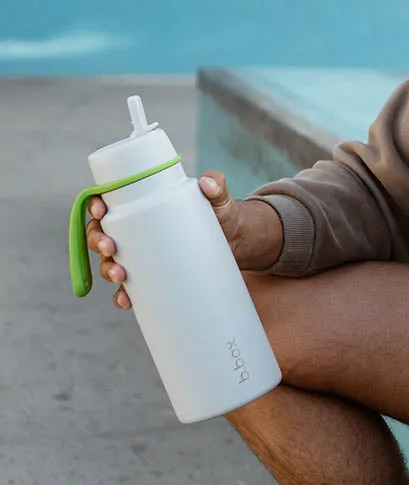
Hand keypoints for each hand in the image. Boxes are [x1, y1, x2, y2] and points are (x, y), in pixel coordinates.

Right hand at [86, 170, 283, 308]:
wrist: (238, 242)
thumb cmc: (221, 213)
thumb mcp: (218, 198)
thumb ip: (216, 184)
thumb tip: (208, 184)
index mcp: (140, 205)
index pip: (107, 201)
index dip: (94, 205)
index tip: (100, 210)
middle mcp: (134, 230)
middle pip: (100, 233)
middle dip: (97, 241)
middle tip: (111, 248)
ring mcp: (142, 254)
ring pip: (110, 261)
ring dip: (107, 270)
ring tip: (121, 276)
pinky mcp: (154, 275)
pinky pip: (130, 287)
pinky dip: (124, 295)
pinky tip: (125, 300)